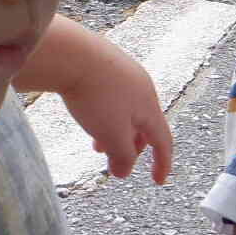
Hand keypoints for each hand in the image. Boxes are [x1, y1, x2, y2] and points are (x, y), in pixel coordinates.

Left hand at [22, 17, 173, 182]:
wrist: (73, 54)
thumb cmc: (96, 95)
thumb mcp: (112, 135)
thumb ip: (121, 156)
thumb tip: (124, 171)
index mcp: (149, 107)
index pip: (163, 141)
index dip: (162, 163)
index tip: (158, 180)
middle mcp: (142, 88)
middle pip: (144, 125)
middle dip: (133, 147)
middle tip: (119, 161)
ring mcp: (125, 73)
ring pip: (127, 110)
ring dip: (117, 131)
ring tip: (98, 143)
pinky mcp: (106, 64)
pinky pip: (113, 95)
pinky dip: (107, 113)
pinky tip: (89, 114)